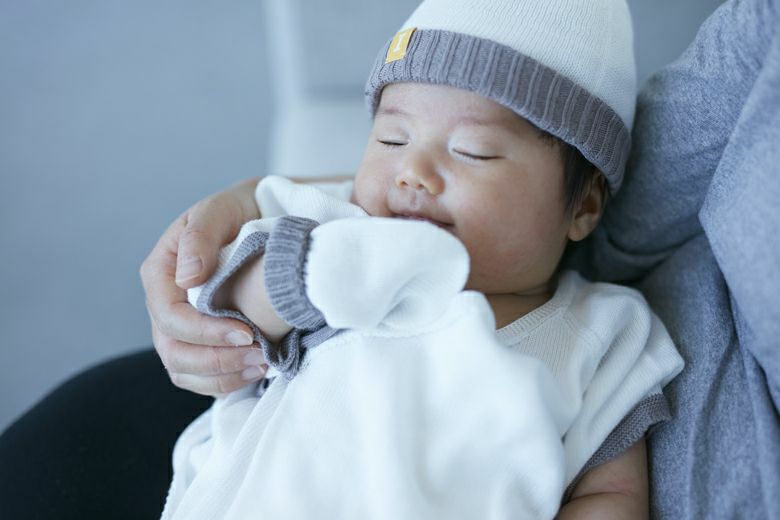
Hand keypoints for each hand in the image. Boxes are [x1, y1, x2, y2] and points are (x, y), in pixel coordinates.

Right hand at [140, 177, 267, 396]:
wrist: (258, 216)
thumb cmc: (237, 210)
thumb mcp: (219, 210)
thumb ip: (200, 236)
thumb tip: (187, 277)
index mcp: (161, 273)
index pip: (170, 316)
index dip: (205, 332)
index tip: (247, 332)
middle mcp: (163, 304)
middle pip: (173, 351)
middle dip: (216, 360)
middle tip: (260, 355)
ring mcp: (179, 326)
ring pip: (184, 370)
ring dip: (223, 376)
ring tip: (262, 365)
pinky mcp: (199, 341)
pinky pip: (201, 377)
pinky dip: (227, 381)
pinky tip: (258, 369)